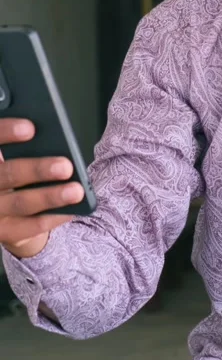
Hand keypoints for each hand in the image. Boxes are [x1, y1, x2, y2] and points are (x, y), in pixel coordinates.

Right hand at [0, 118, 83, 257]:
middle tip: (65, 166)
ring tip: (76, 190)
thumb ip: (23, 147)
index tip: (30, 128)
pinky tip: (72, 209)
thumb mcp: (13, 157)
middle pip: (7, 174)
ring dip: (50, 197)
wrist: (4, 212)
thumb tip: (48, 135)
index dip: (6, 131)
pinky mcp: (4, 231)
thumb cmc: (15, 174)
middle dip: (37, 169)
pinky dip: (53, 217)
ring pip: (20, 203)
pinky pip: (30, 226)